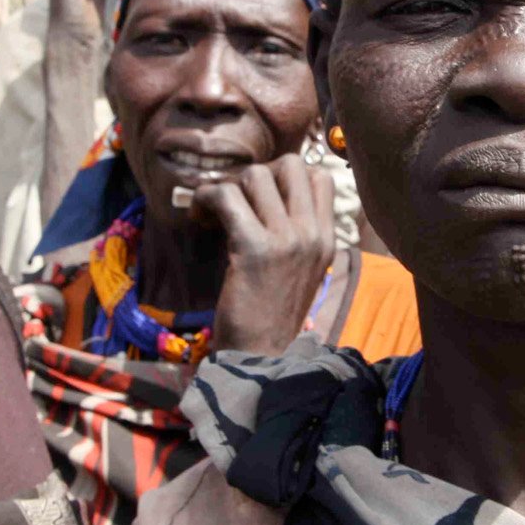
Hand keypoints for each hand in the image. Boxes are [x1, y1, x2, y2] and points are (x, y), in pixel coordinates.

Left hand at [196, 154, 338, 355]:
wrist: (260, 359)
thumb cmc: (271, 317)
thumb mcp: (300, 272)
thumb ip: (294, 235)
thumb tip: (265, 196)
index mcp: (327, 240)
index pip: (319, 177)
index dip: (285, 177)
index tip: (260, 198)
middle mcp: (313, 234)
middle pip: (290, 165)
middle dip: (257, 175)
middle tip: (237, 202)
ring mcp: (287, 240)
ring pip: (256, 175)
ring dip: (229, 186)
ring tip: (214, 212)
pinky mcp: (254, 248)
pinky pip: (226, 197)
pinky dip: (205, 198)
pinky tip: (197, 217)